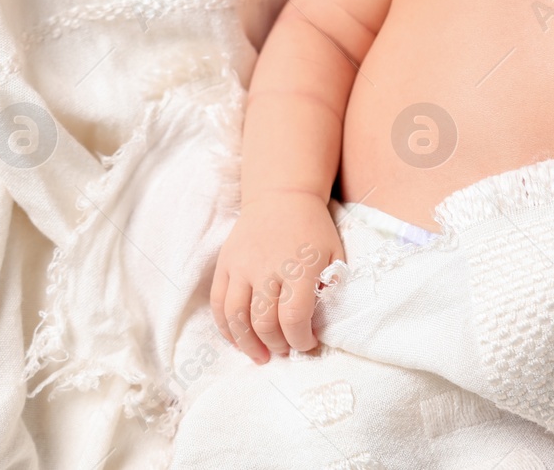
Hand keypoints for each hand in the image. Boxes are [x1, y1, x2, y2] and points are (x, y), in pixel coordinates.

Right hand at [210, 191, 344, 362]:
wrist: (282, 196)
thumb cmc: (313, 228)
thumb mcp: (334, 253)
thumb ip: (331, 285)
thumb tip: (320, 320)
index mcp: (300, 267)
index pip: (295, 317)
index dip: (300, 340)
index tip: (308, 345)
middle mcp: (267, 268)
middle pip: (264, 322)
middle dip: (277, 345)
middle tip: (285, 351)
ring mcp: (242, 267)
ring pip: (236, 317)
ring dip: (248, 344)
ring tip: (260, 356)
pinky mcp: (225, 265)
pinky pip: (219, 304)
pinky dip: (225, 328)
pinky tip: (238, 340)